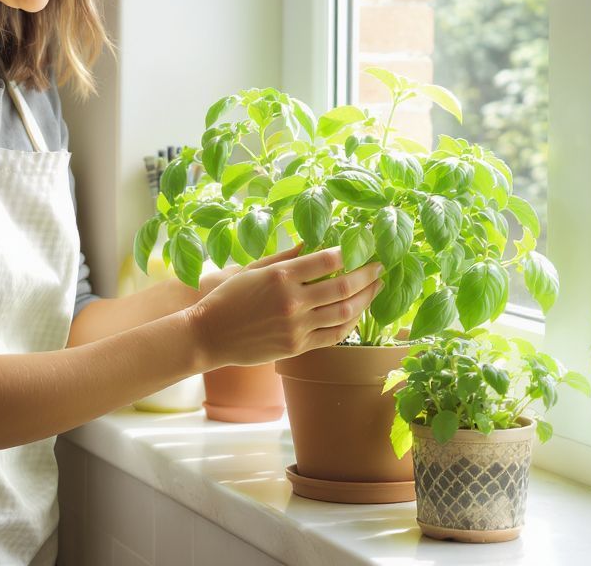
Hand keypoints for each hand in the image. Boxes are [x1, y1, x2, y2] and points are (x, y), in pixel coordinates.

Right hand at [185, 243, 383, 369]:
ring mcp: (296, 326)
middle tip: (381, 266)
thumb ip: (285, 257)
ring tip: (376, 287)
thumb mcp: (253, 270)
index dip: (350, 253)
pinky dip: (350, 323)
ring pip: (344, 312)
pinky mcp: (297, 346)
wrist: (210, 335)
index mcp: (280, 276)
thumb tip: (314, 243)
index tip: (363, 246)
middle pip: (343, 286)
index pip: (327, 260)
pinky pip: (334, 335)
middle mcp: (292, 301)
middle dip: (367, 275)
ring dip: (366, 298)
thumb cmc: (228, 298)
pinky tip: (358, 312)